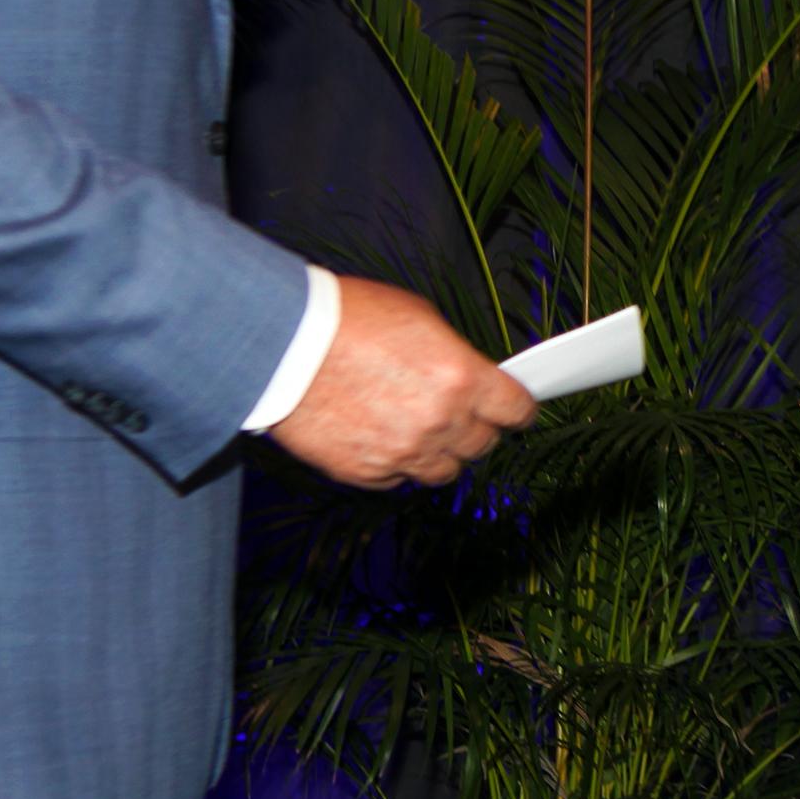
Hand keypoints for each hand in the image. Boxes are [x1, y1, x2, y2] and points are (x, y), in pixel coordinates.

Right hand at [268, 275, 534, 488]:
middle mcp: (439, 422)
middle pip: (482, 444)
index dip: (516, 409)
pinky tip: (379, 434)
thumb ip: (454, 358)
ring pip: (444, 470)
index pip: (516, 410)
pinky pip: (398, 479)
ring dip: (439, 452)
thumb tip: (470, 378)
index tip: (513, 410)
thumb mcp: (420, 320)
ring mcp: (403, 452)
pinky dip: (396, 463)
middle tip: (457, 411)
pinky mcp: (367, 473)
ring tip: (415, 426)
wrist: (283, 345)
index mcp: (461, 378)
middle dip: (475, 428)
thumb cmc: (348, 319)